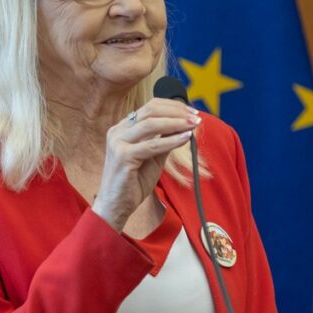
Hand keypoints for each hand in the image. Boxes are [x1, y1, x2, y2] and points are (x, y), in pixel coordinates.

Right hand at [91, 98, 199, 230]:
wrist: (116, 206)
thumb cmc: (133, 183)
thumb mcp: (153, 157)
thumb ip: (164, 140)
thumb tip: (184, 126)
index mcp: (123, 128)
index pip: (150, 107)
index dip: (173, 107)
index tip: (192, 112)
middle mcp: (118, 131)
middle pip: (151, 110)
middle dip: (177, 112)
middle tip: (196, 118)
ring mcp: (118, 142)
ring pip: (151, 124)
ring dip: (176, 122)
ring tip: (193, 125)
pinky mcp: (122, 156)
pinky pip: (152, 145)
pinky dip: (171, 140)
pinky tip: (186, 138)